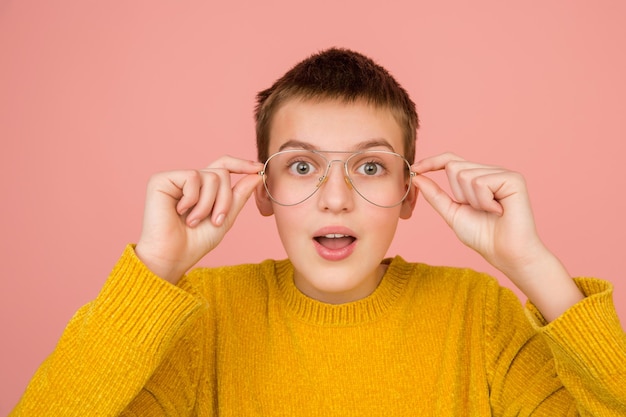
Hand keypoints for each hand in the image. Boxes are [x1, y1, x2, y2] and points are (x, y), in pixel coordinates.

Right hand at [135, 156, 262, 283]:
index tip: (259, 168)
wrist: (173, 256)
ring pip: (211, 176)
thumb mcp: (225, 217)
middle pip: (221, 173)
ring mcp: (175, 179)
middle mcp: (189, 180)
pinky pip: (193, 177)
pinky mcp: (162, 179)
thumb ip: (240, 195)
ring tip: (194, 221)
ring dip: (209, 204)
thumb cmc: (196, 242)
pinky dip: (193, 199)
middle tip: (215, 221)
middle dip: (225, 199)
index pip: (223, 166)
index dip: (241, 164)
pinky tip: (180, 211)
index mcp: (203, 188)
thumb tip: (257, 173)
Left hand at [411, 153, 582, 320]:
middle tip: (476, 210)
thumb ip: (435, 195)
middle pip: (454, 166)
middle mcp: (489, 171)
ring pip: (465, 174)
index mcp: (476, 177)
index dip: (432, 162)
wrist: (505, 253)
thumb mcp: (451, 213)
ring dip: (472, 200)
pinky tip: (498, 210)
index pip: (450, 160)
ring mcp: (502, 173)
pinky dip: (483, 201)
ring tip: (489, 212)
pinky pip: (481, 182)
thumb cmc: (482, 236)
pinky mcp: (513, 178)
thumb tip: (417, 177)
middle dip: (457, 194)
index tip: (414, 169)